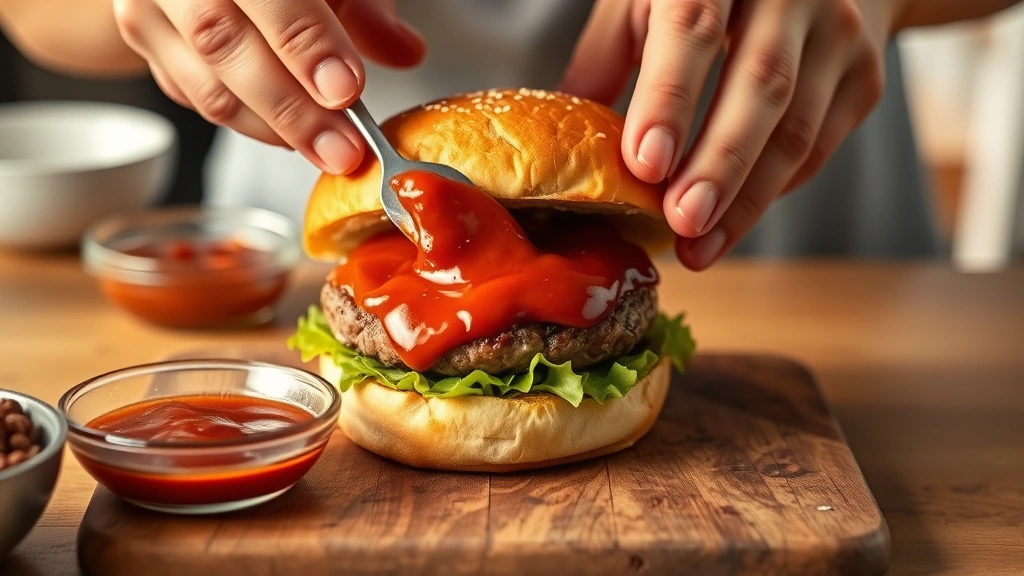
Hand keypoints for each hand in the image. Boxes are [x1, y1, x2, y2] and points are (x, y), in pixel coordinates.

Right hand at [112, 0, 424, 174]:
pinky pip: (189, 93)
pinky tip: (286, 133)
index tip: (346, 90)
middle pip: (223, 41)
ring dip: (270, 128)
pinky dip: (243, 120)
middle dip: (291, 107)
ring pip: (203, 80)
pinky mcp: (139, 35)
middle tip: (342, 148)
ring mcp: (147, 2)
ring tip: (325, 152)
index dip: (306, 44)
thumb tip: (407, 52)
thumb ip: (364, 8)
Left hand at [561, 0, 898, 269]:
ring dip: (747, 198)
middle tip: (681, 223)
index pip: (693, 28)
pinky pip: (818, 146)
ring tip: (700, 246)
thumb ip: (608, 57)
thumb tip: (566, 142)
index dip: (670, 99)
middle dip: (719, 164)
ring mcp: (839, 31)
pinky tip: (732, 218)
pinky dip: (773, 189)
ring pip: (797, 128)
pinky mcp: (865, 75)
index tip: (645, 164)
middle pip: (760, 86)